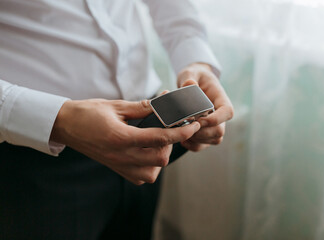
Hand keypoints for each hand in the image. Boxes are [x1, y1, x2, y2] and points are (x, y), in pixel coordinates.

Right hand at [50, 99, 199, 184]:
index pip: (160, 138)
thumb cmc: (88, 113)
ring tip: (156, 142)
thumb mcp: (117, 105)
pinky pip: (140, 177)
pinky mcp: (116, 169)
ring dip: (160, 157)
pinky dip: (149, 167)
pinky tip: (146, 153)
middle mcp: (121, 155)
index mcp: (122, 137)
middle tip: (168, 130)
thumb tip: (163, 103)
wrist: (66, 126)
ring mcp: (118, 165)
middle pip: (160, 159)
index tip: (193, 126)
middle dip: (171, 145)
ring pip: (152, 172)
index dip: (180, 132)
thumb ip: (142, 107)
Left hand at [177, 63, 233, 150]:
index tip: (200, 119)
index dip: (217, 119)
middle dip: (203, 133)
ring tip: (183, 133)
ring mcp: (214, 125)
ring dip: (198, 140)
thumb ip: (190, 77)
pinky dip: (194, 146)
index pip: (227, 112)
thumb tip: (190, 84)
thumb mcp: (191, 72)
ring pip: (214, 140)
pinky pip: (204, 145)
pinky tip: (183, 140)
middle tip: (186, 127)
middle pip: (220, 131)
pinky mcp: (205, 132)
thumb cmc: (195, 76)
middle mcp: (220, 114)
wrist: (194, 81)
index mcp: (220, 98)